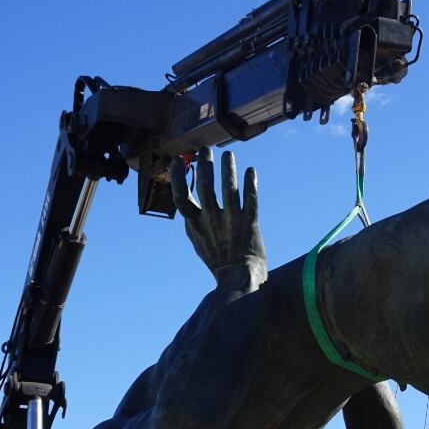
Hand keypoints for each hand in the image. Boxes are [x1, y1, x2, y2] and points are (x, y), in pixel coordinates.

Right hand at [171, 148, 263, 289]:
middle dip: (205, 165)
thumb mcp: (198, 241)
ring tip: (228, 154)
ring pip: (229, 190)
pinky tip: (251, 171)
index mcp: (195, 224)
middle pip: (205, 187)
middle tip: (205, 149)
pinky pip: (251, 200)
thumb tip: (184, 201)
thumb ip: (192, 220)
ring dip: (228, 170)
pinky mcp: (250, 224)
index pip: (181, 197)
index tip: (176, 161)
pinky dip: (251, 185)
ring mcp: (231, 222)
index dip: (177, 178)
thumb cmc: (218, 259)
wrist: (238, 279)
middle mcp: (212, 221)